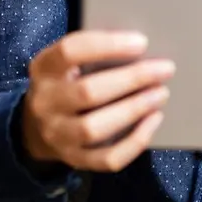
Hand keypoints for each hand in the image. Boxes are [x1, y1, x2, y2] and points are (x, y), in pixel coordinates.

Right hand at [21, 31, 173, 172]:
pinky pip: (106, 158)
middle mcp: (45, 102)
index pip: (71, 50)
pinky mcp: (73, 159)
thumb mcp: (67, 63)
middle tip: (164, 69)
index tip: (142, 42)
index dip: (108, 45)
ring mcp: (57, 135)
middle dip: (132, 79)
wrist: (37, 127)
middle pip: (88, 91)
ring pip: (94, 128)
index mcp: (44, 69)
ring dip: (133, 109)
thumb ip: (94, 54)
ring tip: (161, 94)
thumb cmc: (66, 83)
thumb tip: (141, 48)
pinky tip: (153, 120)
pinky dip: (134, 142)